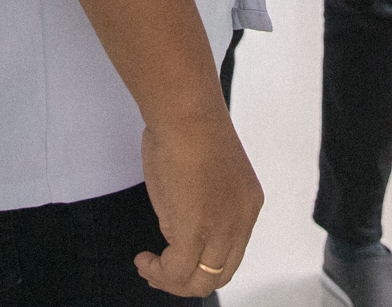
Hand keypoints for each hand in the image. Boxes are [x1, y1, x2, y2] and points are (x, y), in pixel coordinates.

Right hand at [134, 102, 260, 294]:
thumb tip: (178, 221)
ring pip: (201, 281)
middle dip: (186, 280)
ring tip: (148, 267)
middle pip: (220, 275)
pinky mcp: (196, 231)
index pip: (232, 253)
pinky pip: (178, 272)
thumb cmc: (186, 125)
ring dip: (170, 281)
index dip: (202, 263)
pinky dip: (158, 273)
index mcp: (248, 204)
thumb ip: (199, 201)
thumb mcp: (203, 171)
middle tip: (158, 270)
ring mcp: (221, 228)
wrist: (184, 110)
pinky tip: (144, 259)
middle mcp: (241, 221)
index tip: (175, 256)